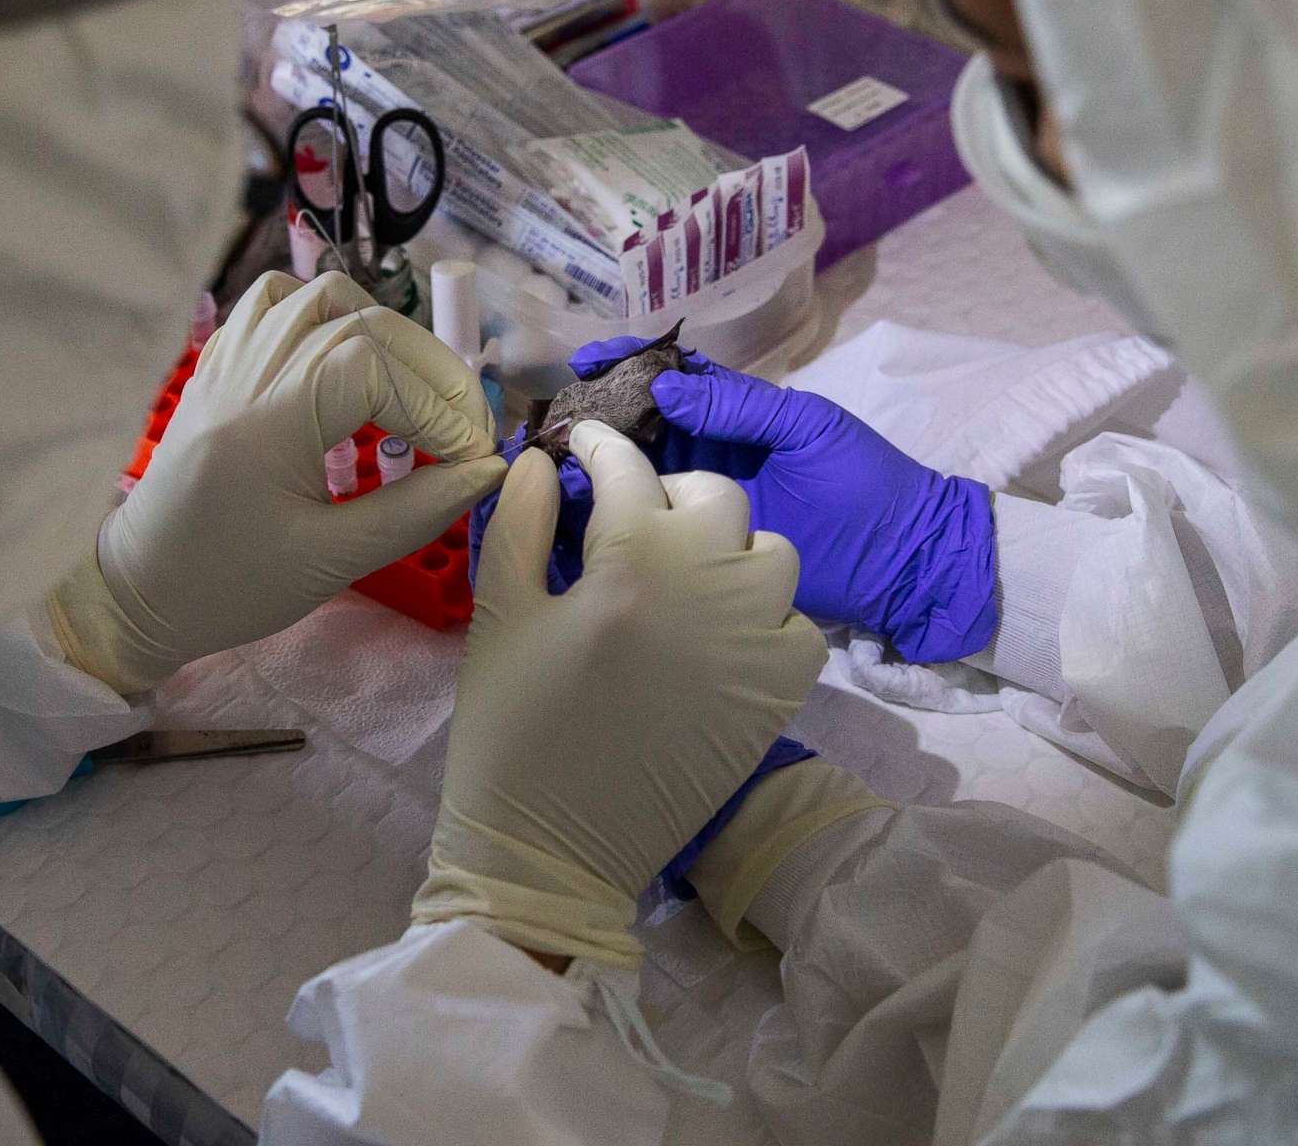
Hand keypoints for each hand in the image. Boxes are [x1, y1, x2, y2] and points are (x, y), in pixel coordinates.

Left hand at [49, 272, 502, 692]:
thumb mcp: (331, 562)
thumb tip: (487, 471)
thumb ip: (415, 511)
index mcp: (269, 419)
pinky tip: (346, 357)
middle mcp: (248, 371)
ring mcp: (229, 359)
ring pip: (318, 295)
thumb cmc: (230, 586)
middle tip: (465, 430)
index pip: (377, 372)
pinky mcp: (220, 363)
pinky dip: (323, 313)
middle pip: (361, 321)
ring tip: (414, 388)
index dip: (440, 408)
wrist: (137, 592)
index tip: (473, 460)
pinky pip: (273, 303)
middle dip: (431, 370)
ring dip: (383, 329)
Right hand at [418, 425, 823, 965]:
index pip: (628, 468)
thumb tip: (539, 459)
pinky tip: (724, 630)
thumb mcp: (499, 615)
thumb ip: (519, 524)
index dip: (600, 447)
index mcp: (631, 563)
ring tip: (686, 572)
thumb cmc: (511, 729)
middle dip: (669, 490)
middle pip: (713, 496)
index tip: (581, 445)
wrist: (552, 850)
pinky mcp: (779, 695)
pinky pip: (798, 625)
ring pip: (771, 552)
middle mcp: (708, 588)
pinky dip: (769, 615)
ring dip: (730, 547)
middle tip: (631, 515)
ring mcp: (755, 642)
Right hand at [492, 339, 999, 662]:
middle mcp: (711, 458)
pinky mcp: (700, 556)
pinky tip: (569, 519)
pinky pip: (650, 532)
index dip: (627, 366)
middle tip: (543, 421)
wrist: (904, 565)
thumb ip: (740, 408)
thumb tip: (666, 389)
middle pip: (638, 430)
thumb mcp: (808, 431)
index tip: (585, 359)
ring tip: (544, 466)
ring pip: (634, 479)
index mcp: (738, 418)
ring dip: (590, 470)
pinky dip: (610, 523)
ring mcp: (703, 506)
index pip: (670, 381)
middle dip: (592, 419)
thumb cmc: (866, 486)